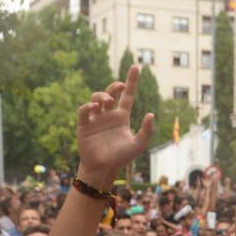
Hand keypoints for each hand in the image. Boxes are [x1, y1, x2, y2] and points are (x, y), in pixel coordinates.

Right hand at [76, 65, 154, 189]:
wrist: (103, 169)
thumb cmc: (121, 157)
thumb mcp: (138, 144)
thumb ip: (146, 131)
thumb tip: (151, 114)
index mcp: (122, 117)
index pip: (127, 95)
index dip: (131, 81)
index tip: (135, 66)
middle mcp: (109, 114)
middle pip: (111, 93)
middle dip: (114, 86)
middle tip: (120, 87)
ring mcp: (96, 118)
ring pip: (96, 98)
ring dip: (102, 95)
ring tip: (106, 101)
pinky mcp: (84, 125)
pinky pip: (84, 111)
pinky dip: (87, 106)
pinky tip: (94, 106)